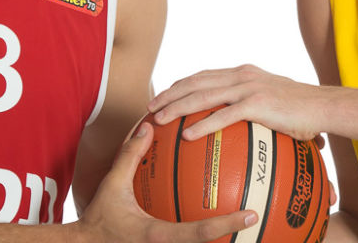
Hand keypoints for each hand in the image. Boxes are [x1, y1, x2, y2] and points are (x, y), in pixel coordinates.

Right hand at [78, 121, 256, 241]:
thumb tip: (148, 126)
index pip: (199, 234)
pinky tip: (218, 224)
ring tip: (249, 224)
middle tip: (258, 220)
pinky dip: (204, 236)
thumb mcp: (112, 185)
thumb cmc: (98, 219)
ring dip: (221, 240)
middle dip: (233, 238)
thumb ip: (130, 156)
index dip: (226, 225)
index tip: (249, 214)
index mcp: (158, 236)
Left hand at [148, 64, 325, 141]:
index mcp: (244, 73)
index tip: (164, 94)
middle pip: (196, 81)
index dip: (181, 83)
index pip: (205, 74)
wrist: (325, 106)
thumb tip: (245, 126)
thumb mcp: (275, 102)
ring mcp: (248, 88)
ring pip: (203, 96)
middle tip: (150, 106)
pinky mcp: (257, 104)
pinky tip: (187, 135)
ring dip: (177, 107)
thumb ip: (256, 107)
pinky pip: (222, 115)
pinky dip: (202, 124)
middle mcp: (242, 76)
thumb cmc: (304, 110)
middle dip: (169, 92)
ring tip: (159, 118)